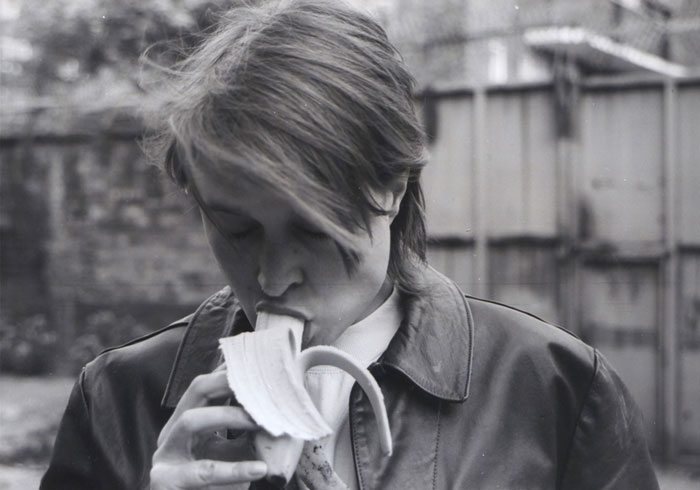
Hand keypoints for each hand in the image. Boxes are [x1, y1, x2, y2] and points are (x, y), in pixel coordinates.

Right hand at [150, 369, 267, 488]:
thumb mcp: (233, 454)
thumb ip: (247, 431)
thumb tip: (279, 404)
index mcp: (186, 423)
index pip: (208, 385)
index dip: (232, 372)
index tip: (259, 365)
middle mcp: (172, 434)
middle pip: (195, 391)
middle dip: (227, 383)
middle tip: (259, 385)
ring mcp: (165, 457)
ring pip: (191, 421)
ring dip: (228, 416)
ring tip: (259, 422)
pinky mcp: (167, 483)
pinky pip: (203, 472)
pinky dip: (234, 470)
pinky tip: (260, 469)